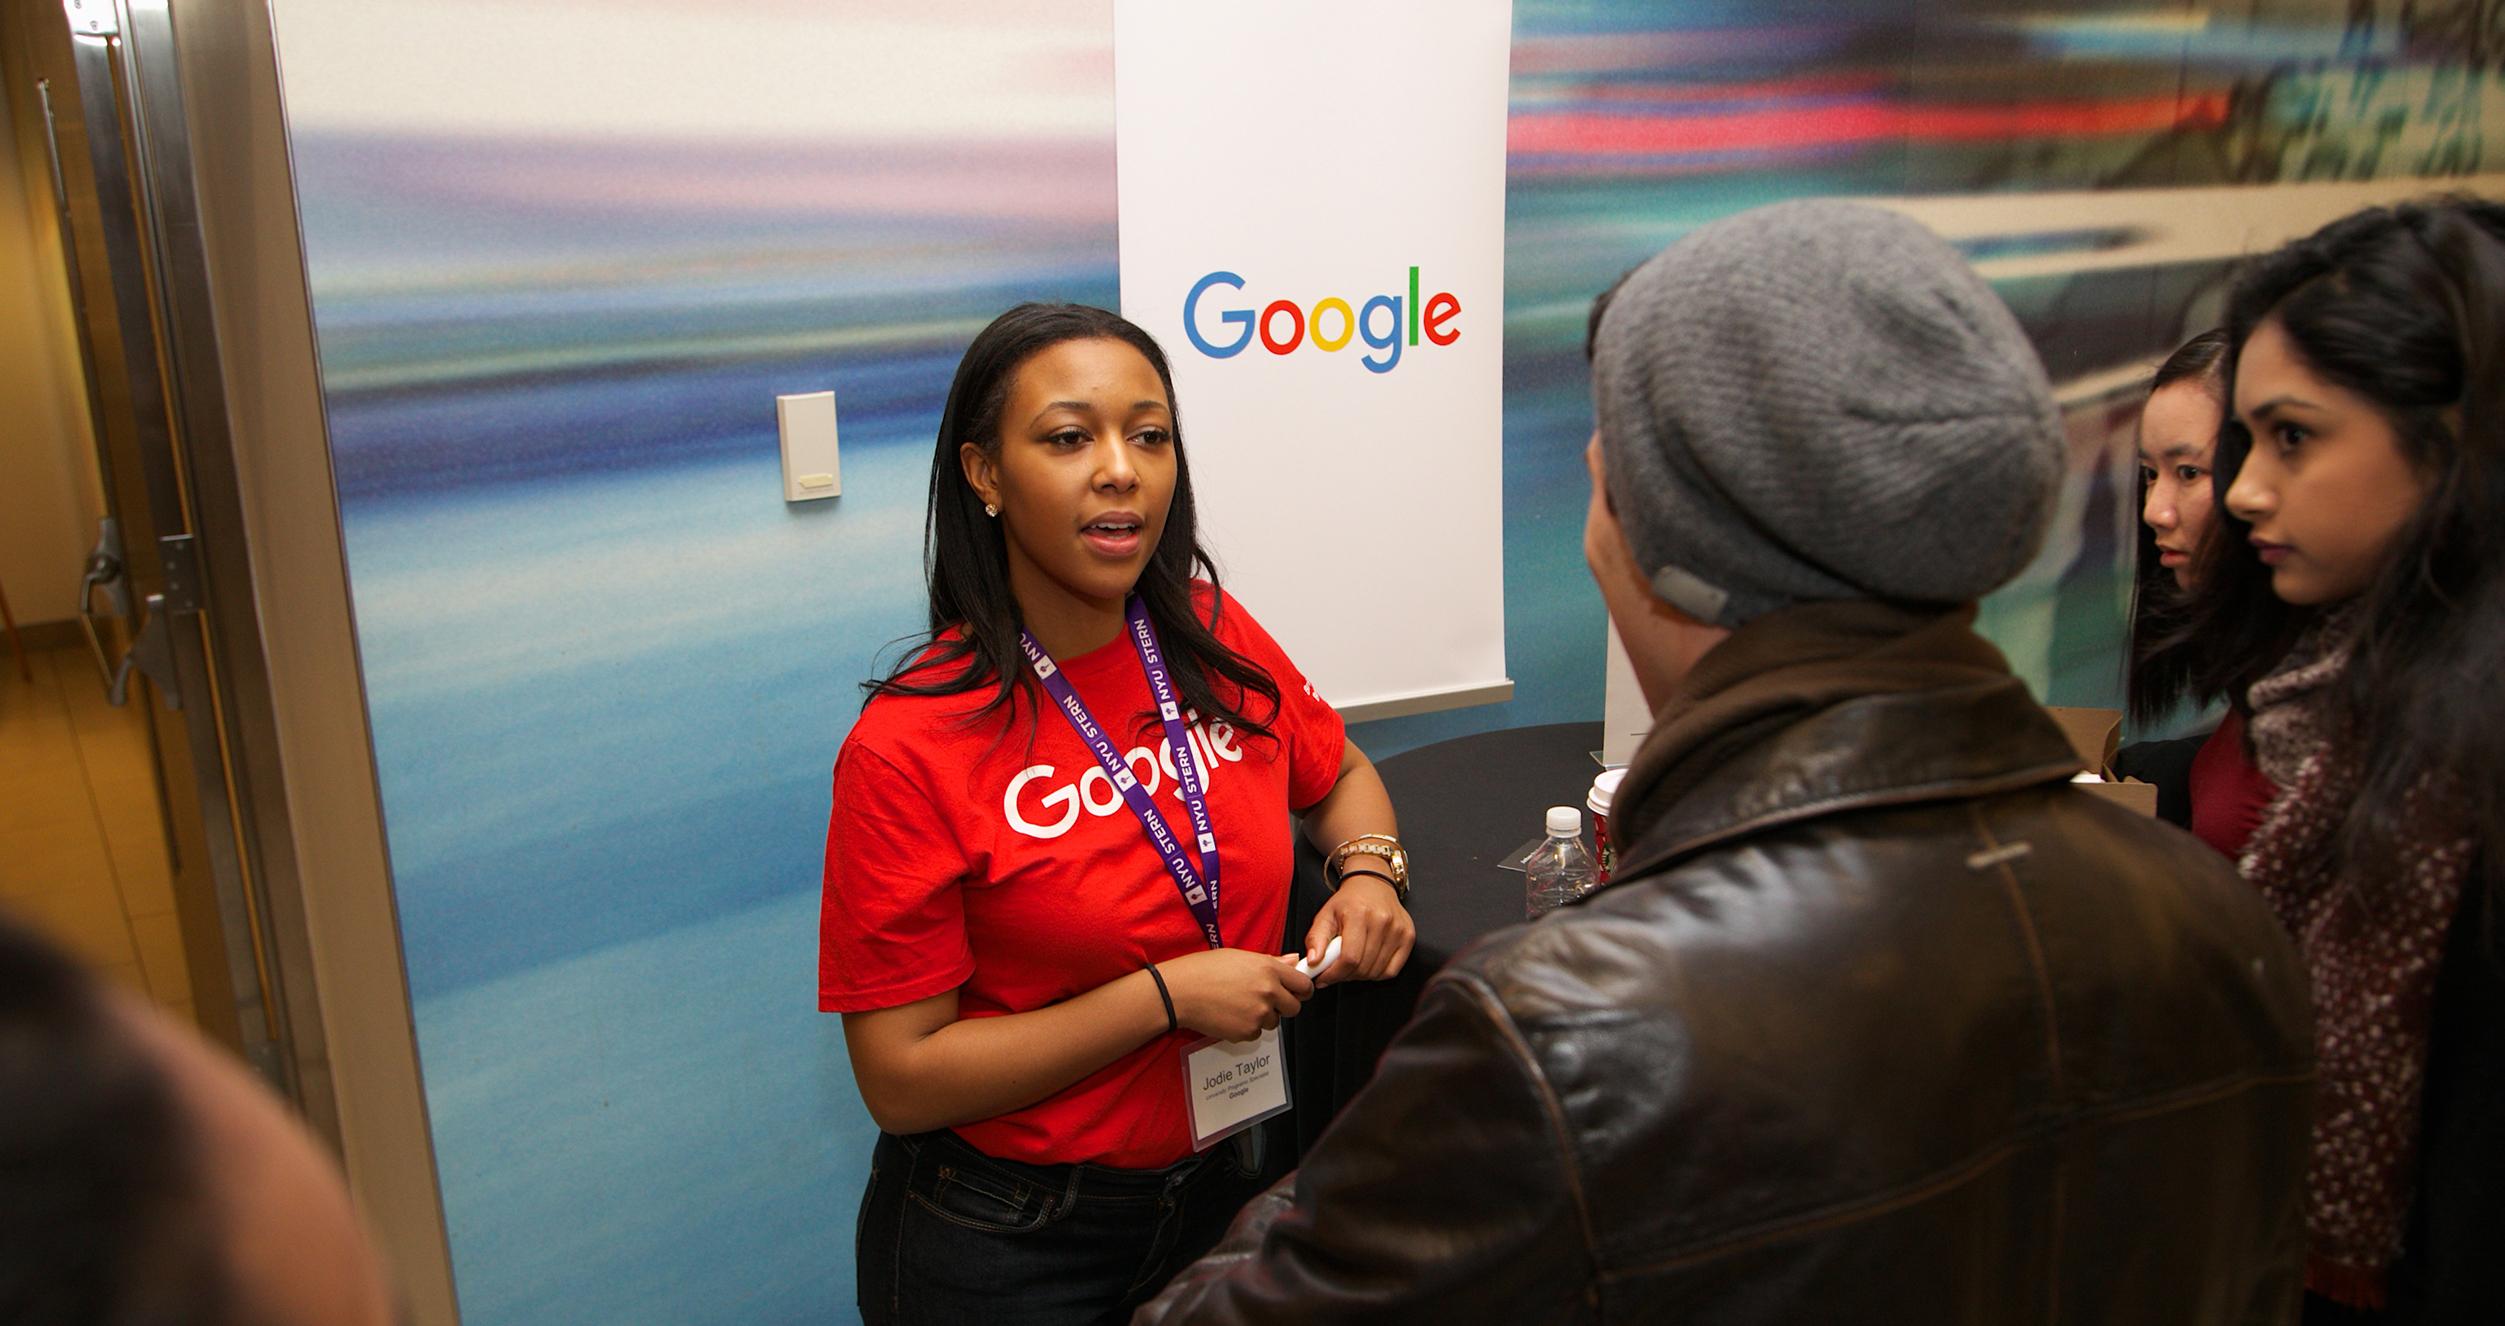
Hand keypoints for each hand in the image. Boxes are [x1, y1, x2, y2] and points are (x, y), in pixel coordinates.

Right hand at [1157, 949, 1314, 1040]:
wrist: (1179, 992)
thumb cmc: (1203, 970)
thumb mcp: (1240, 957)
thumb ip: (1272, 962)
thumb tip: (1294, 961)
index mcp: (1269, 969)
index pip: (1303, 984)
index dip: (1301, 989)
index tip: (1297, 991)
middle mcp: (1268, 992)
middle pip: (1294, 1008)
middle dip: (1284, 1006)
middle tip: (1265, 1000)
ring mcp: (1258, 1014)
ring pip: (1274, 1022)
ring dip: (1263, 1017)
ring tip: (1239, 1004)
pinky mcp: (1246, 1032)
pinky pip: (1255, 1033)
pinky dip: (1246, 1027)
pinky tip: (1230, 1015)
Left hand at [1304, 876, 1413, 986]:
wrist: (1373, 884)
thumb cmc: (1348, 902)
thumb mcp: (1325, 915)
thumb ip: (1315, 939)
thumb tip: (1313, 962)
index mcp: (1359, 913)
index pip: (1349, 958)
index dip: (1334, 974)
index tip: (1323, 978)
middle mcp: (1382, 921)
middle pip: (1363, 968)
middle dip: (1344, 976)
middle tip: (1335, 971)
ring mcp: (1398, 929)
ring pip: (1376, 972)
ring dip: (1360, 976)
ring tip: (1351, 964)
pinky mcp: (1408, 937)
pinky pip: (1392, 971)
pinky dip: (1377, 974)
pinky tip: (1367, 964)